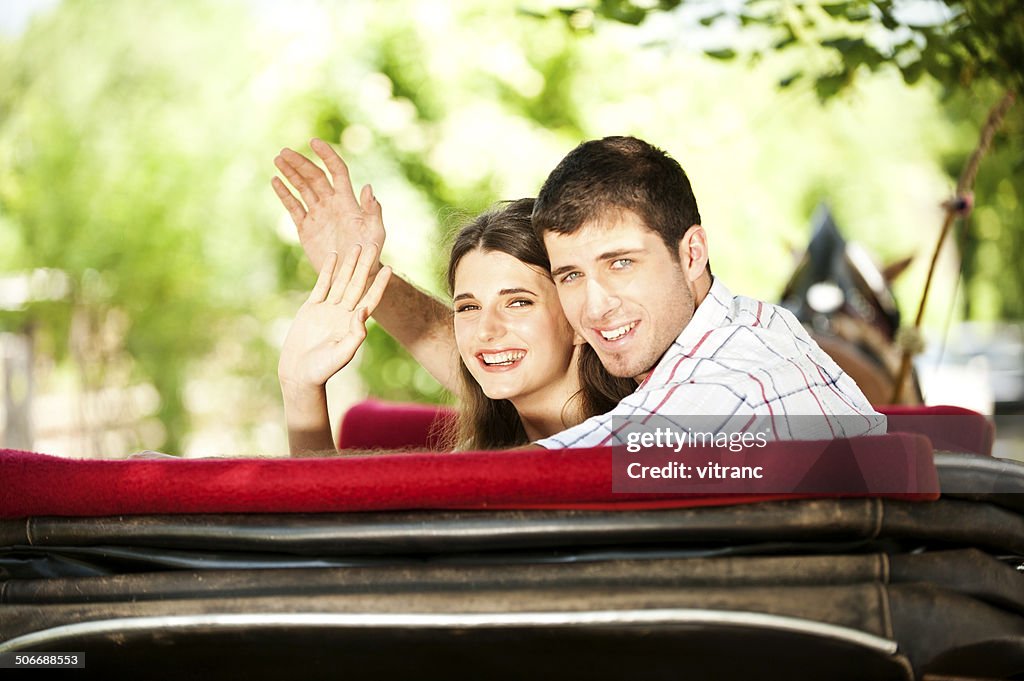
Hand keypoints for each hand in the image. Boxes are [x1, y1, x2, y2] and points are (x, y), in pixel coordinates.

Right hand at [272, 139, 385, 273]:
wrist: (354, 273)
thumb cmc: (370, 253)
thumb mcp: (376, 232)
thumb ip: (372, 210)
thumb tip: (368, 188)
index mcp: (348, 201)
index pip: (336, 171)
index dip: (326, 156)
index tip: (314, 142)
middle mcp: (332, 204)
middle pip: (314, 177)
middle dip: (300, 163)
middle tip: (284, 152)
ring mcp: (318, 214)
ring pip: (302, 188)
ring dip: (290, 174)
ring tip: (277, 159)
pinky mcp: (306, 228)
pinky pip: (294, 207)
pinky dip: (284, 194)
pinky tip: (275, 181)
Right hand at [278, 243, 391, 390]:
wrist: (300, 373)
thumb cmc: (324, 369)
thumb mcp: (344, 353)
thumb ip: (356, 333)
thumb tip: (364, 310)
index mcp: (354, 324)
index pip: (371, 299)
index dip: (379, 284)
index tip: (389, 268)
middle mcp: (343, 313)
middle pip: (357, 284)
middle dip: (365, 266)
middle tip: (373, 245)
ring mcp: (328, 309)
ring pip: (341, 281)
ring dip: (349, 264)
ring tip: (356, 246)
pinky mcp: (311, 308)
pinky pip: (322, 285)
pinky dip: (327, 271)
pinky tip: (333, 256)